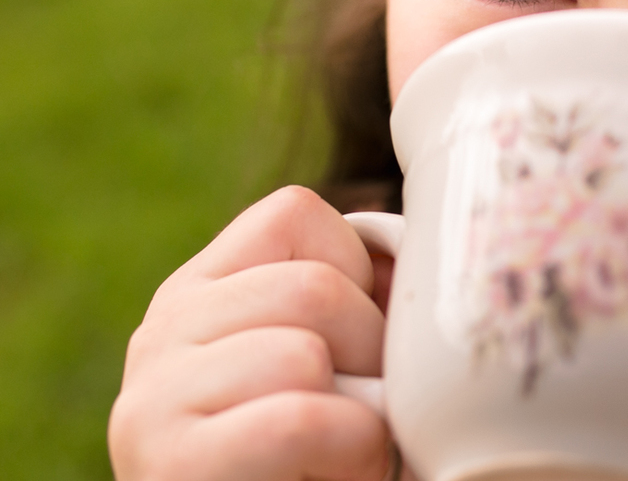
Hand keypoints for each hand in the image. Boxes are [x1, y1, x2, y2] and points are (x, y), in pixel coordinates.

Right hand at [109, 186, 392, 480]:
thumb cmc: (321, 448)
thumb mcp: (330, 354)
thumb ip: (351, 297)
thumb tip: (434, 249)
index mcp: (204, 287)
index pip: (297, 213)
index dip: (359, 272)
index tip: (359, 342)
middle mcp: (163, 329)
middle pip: (314, 286)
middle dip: (371, 352)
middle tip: (363, 407)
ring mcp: (153, 396)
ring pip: (306, 349)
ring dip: (361, 413)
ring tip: (341, 450)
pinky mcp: (171, 461)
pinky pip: (298, 417)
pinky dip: (347, 449)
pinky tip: (333, 473)